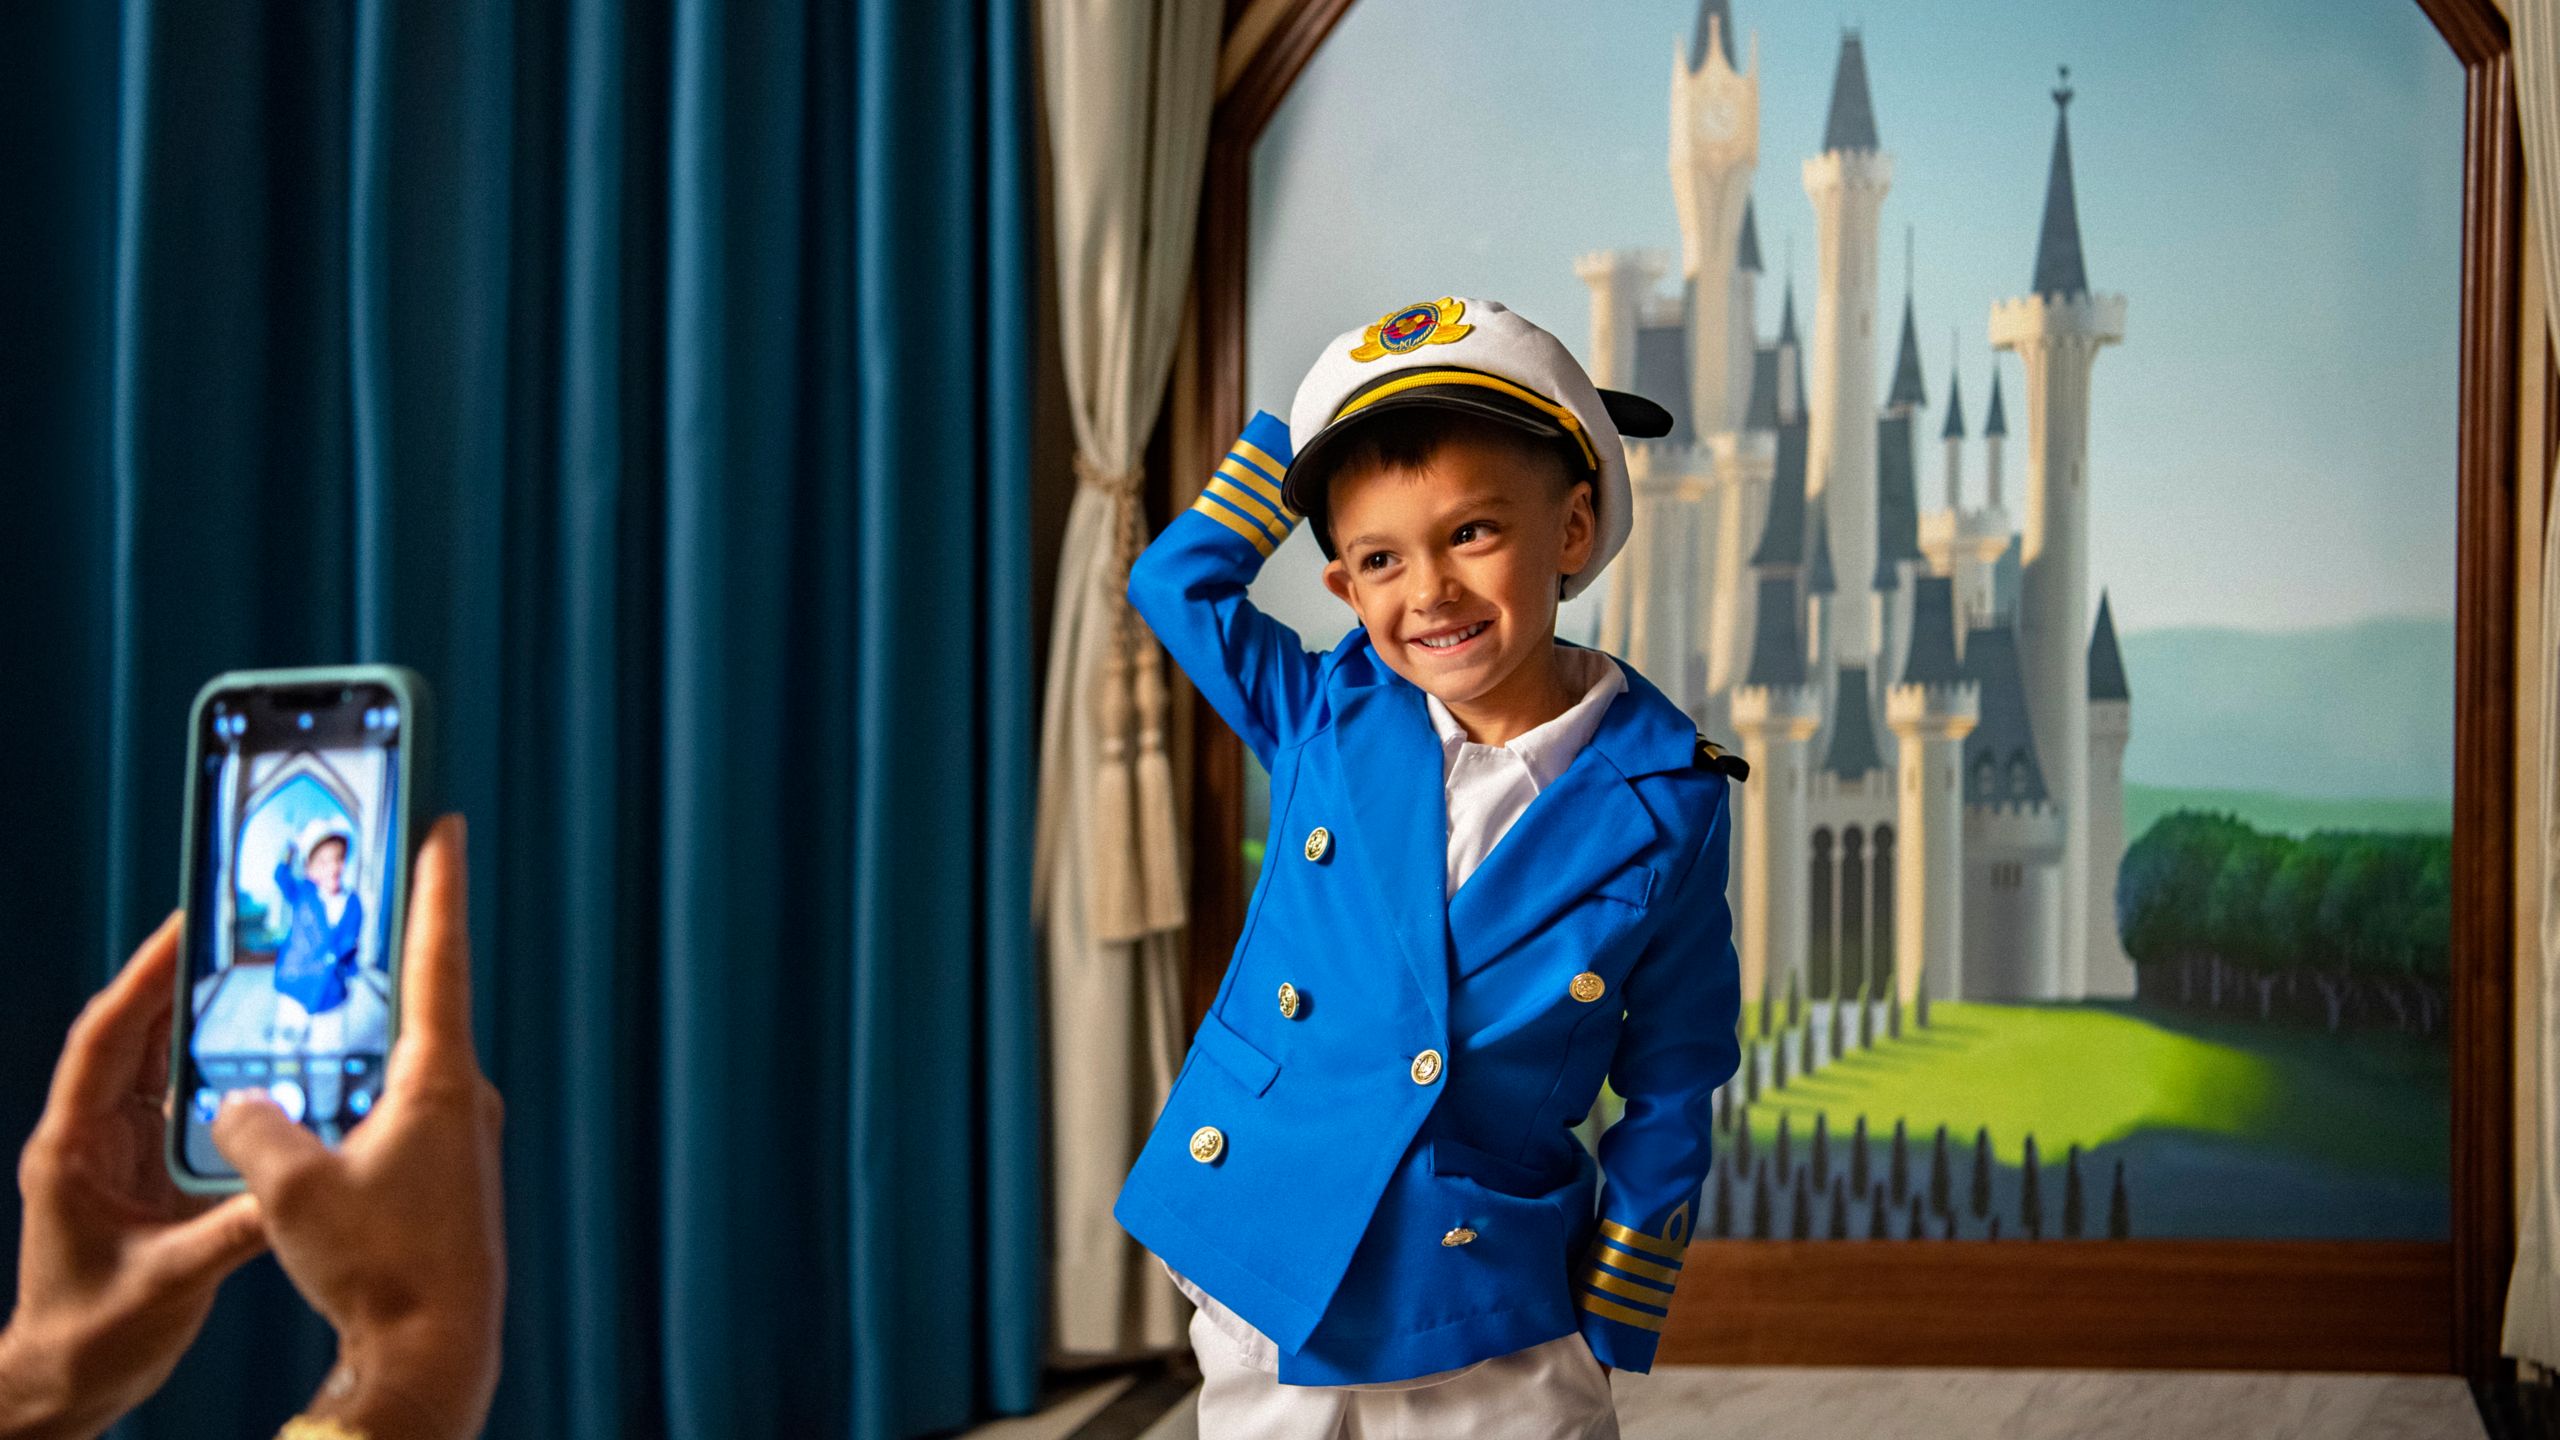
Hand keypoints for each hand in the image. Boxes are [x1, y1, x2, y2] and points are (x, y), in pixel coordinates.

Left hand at [0, 914, 269, 1439]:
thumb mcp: (168, 1282)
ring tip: (257, 974)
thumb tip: (296, 1187)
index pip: (105, 1041)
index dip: (145, 980)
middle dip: (179, 978)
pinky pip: (180, 1098)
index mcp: (73, 1149)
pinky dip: (216, 1066)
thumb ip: (231, 1232)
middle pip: (133, 1034)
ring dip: (200, 1016)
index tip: (189, 927)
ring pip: (156, 1060)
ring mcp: (117, 1151)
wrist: (69, 1378)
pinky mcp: (146, 1169)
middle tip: (237, 932)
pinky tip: (262, 1051)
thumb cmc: (91, 1337)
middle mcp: (91, 1137)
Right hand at [212, 816, 502, 1439]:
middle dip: (387, 950)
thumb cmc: (381, 1270)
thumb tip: (237, 1104)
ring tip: (323, 1006)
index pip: (438, 955)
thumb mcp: (292, 1193)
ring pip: (405, 1064)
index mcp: (437, 1079)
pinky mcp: (451, 1174)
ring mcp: (462, 1136)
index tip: (444, 822)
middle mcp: (463, 1097)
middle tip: (367, 888)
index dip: (435, 885)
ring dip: (368, 1034)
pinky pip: (402, 1111)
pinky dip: (366, 1093)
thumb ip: (255, 1129)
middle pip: (421, 1000)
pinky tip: (329, 1111)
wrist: (436, 1351)